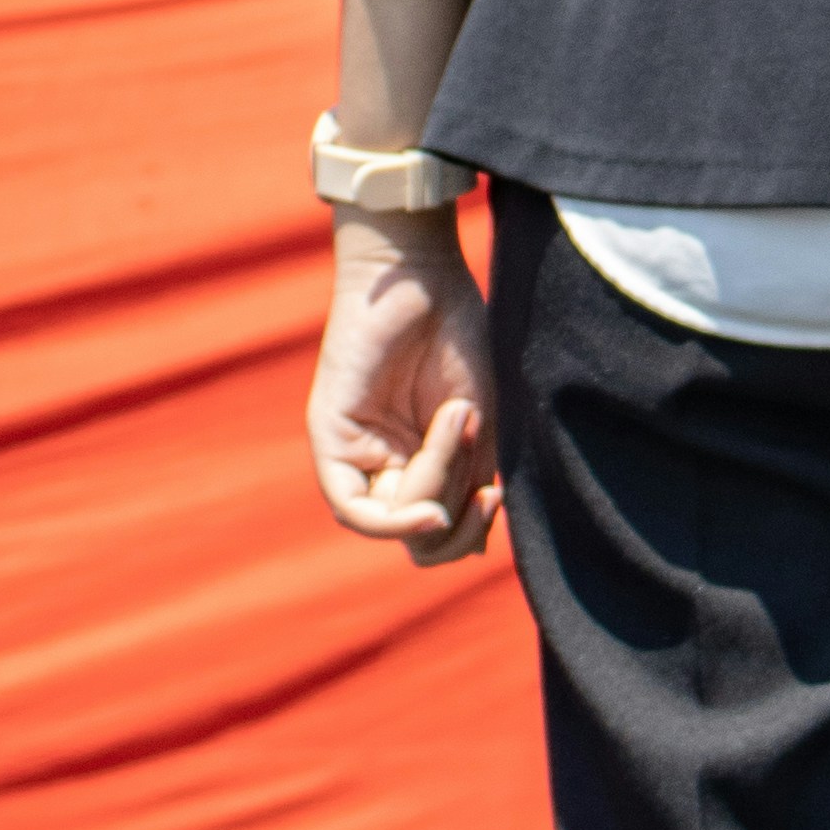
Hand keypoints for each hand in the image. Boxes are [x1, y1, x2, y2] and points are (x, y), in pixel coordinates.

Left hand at [307, 214, 501, 564]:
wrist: (429, 276)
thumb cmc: (462, 337)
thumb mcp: (482, 428)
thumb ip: (473, 487)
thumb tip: (472, 554)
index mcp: (424, 463)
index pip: (438, 535)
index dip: (470, 532)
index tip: (498, 495)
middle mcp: (386, 464)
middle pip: (417, 536)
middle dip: (458, 513)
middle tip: (480, 462)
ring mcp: (357, 452)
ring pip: (392, 520)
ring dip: (437, 487)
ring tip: (456, 424)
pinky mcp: (331, 438)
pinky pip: (351, 509)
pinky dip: (390, 523)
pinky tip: (426, 510)